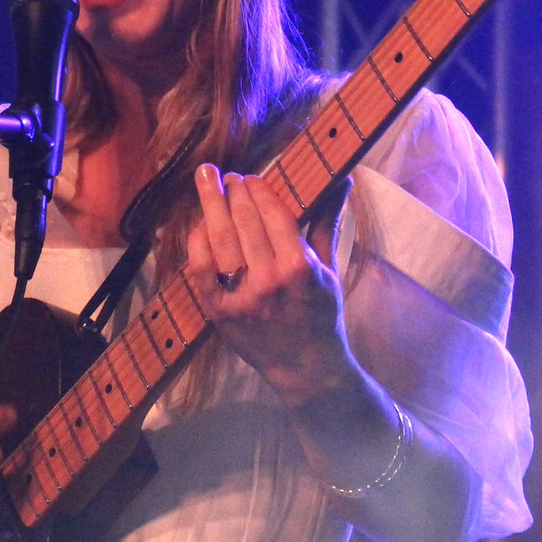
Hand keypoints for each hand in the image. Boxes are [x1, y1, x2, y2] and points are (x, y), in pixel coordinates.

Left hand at [185, 164, 358, 407]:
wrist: (305, 367)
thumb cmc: (321, 314)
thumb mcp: (330, 269)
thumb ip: (328, 222)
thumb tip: (344, 180)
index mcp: (299, 267)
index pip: (273, 213)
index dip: (258, 189)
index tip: (251, 176)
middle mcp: (268, 280)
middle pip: (243, 221)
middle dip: (233, 191)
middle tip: (226, 175)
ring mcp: (240, 296)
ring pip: (219, 239)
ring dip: (211, 204)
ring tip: (206, 180)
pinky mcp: (218, 311)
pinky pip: (200, 268)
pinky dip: (198, 241)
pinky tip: (200, 223)